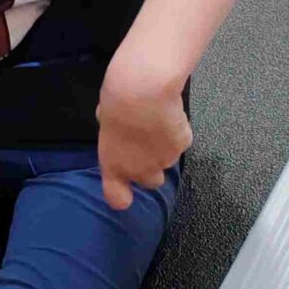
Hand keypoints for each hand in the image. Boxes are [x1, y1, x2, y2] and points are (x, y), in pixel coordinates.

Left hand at [95, 53, 191, 211]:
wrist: (144, 90)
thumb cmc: (117, 100)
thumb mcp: (105, 120)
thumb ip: (114, 134)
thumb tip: (118, 128)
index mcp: (114, 165)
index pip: (117, 198)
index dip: (122, 196)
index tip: (125, 193)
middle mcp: (141, 170)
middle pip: (152, 181)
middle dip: (152, 167)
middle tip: (148, 144)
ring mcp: (165, 160)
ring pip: (168, 158)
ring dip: (164, 145)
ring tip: (157, 120)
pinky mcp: (183, 146)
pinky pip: (180, 140)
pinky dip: (177, 131)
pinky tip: (169, 113)